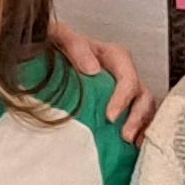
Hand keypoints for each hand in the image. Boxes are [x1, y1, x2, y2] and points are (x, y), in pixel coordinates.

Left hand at [47, 26, 152, 140]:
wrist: (39, 62)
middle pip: (142, 95)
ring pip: (144, 109)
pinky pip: (136, 120)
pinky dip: (138, 133)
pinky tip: (131, 148)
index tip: (110, 115)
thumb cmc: (52, 47)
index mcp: (110, 56)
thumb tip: (93, 69)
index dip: (123, 97)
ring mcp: (121, 93)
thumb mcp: (58, 36)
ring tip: (132, 144)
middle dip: (138, 117)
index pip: (128, 76)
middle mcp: (120, 75)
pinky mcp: (117, 108)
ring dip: (142, 127)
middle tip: (125, 135)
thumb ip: (74, 45)